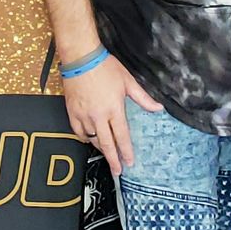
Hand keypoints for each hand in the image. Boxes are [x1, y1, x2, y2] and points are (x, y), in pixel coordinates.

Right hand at [63, 55, 163, 175]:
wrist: (81, 58)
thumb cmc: (106, 67)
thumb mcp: (128, 81)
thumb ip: (143, 98)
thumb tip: (158, 109)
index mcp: (114, 109)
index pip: (121, 136)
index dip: (126, 151)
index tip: (129, 163)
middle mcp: (98, 116)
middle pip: (106, 144)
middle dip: (113, 159)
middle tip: (118, 171)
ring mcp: (84, 115)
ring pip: (92, 139)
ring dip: (100, 149)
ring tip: (107, 155)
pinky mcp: (72, 112)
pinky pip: (78, 132)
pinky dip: (85, 138)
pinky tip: (89, 140)